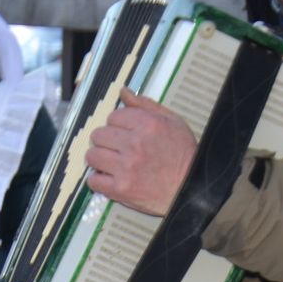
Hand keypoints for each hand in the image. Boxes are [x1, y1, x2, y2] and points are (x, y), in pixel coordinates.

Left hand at [83, 89, 198, 216]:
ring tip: (111, 162)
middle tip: (116, 147)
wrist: (190, 189)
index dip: (117, 124)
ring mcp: (126, 168)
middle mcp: (135, 145)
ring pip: (92, 156)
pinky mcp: (121, 189)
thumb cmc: (183, 155)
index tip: (124, 132)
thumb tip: (123, 92)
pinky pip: (93, 181)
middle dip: (105, 140)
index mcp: (147, 125)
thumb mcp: (173, 122)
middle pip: (98, 135)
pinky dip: (99, 180)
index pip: (113, 117)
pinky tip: (110, 178)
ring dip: (98, 159)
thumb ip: (145, 105)